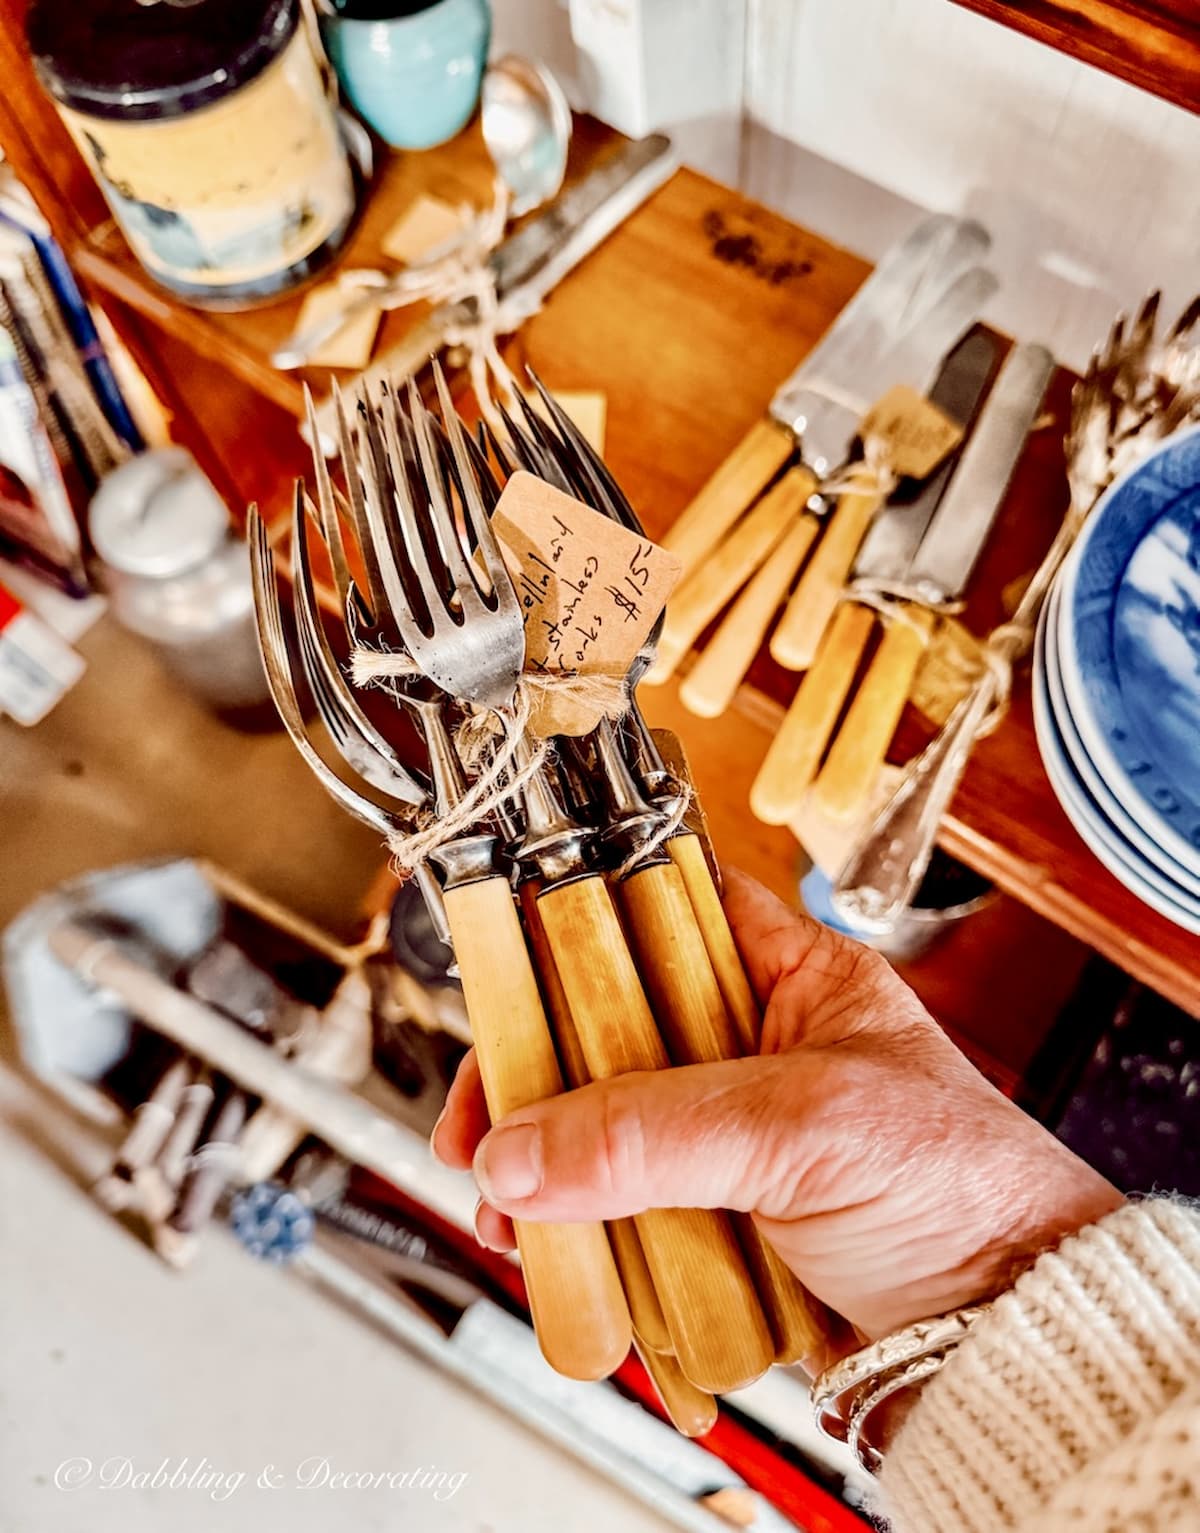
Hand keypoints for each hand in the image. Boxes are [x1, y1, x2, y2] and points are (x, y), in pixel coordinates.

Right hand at [433, 867, 1121, 1340]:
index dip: (580, 922)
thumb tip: (524, 1151)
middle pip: (604, 1028)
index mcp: (789, 979)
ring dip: (540, 1164)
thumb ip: (656, 1131)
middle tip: (480, 1120)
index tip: (506, 954)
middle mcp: (746, 1047)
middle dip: (534, 1074)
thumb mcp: (803, 1130)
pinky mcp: (711, 1215)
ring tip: (506, 1210)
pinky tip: (552, 1252)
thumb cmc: (963, 1195)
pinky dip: (574, 1229)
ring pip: (599, 1125)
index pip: (662, 912)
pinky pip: (617, 1206)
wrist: (1003, 1339)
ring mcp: (725, 1136)